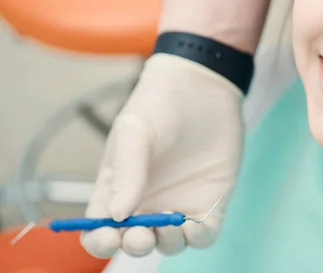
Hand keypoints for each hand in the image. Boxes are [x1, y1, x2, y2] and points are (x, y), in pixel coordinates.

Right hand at [81, 53, 242, 257]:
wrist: (202, 88)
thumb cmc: (159, 106)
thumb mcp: (134, 133)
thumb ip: (126, 173)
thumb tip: (116, 216)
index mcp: (117, 190)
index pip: (100, 229)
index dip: (100, 241)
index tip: (107, 237)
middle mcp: (146, 203)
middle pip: (135, 242)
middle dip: (135, 246)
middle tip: (142, 233)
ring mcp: (178, 204)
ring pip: (169, 244)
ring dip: (167, 243)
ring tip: (169, 224)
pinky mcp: (210, 202)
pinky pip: (203, 235)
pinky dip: (198, 238)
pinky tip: (193, 225)